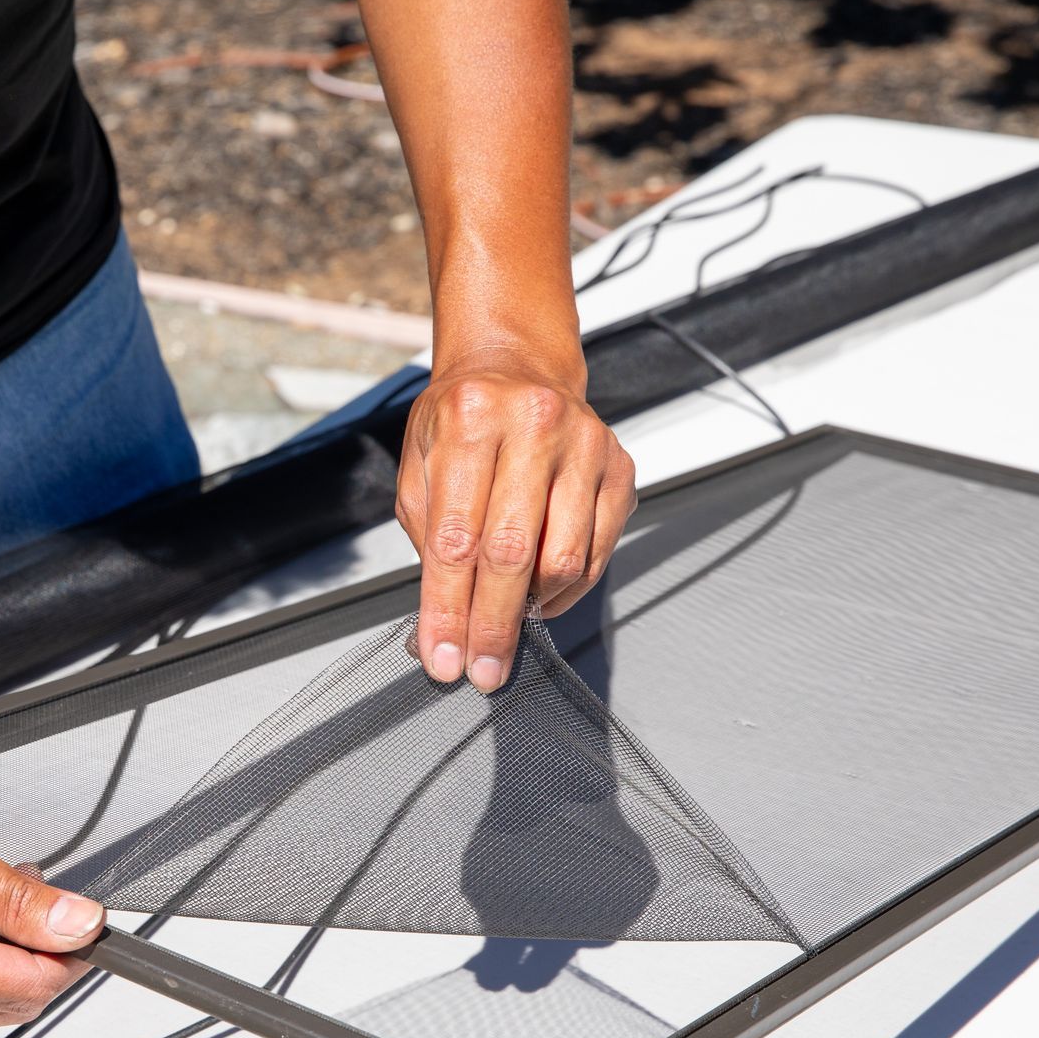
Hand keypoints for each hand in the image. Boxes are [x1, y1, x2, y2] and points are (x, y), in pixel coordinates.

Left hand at [396, 345, 635, 691]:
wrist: (515, 367)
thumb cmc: (461, 420)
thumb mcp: (419, 465)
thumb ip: (427, 538)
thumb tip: (441, 624)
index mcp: (471, 420)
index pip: (457, 539)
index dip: (449, 610)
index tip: (444, 658)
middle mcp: (534, 425)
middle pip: (514, 554)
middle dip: (493, 626)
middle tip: (482, 670)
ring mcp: (585, 445)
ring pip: (565, 559)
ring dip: (533, 608)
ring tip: (508, 620)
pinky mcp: (619, 467)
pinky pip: (597, 552)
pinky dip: (566, 589)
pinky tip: (541, 594)